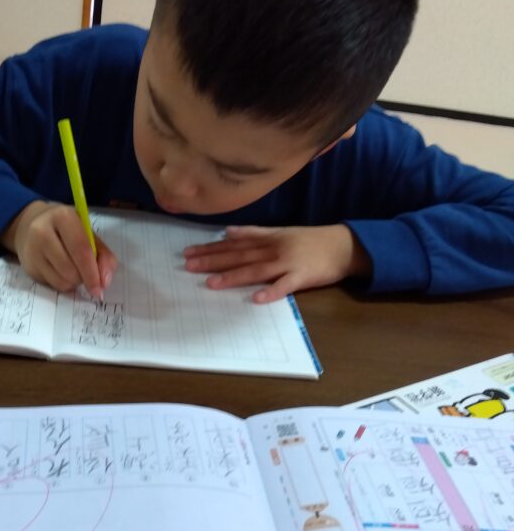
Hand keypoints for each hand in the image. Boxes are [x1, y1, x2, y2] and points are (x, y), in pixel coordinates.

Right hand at [0, 200, 116, 297]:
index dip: (92, 272)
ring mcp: (32, 251)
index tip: (100, 287)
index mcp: (63, 217)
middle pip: (70, 269)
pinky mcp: (29, 267)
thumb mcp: (87, 233)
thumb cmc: (66, 229)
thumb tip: (104, 282)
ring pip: (61, 281)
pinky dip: (63, 283)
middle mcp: (43, 232)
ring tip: (74, 270)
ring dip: (74, 282)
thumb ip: (103, 255)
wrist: (29, 225)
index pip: (80, 249)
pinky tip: (61, 272)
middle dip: (84, 278)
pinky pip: (53, 285)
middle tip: (88, 275)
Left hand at [182, 224, 371, 302]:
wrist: (343, 245)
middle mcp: (273, 248)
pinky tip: (256, 299)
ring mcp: (287, 262)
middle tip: (188, 266)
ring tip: (211, 283)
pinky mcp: (302, 277)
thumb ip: (254, 233)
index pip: (233, 244)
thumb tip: (228, 232)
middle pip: (238, 256)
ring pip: (256, 270)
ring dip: (233, 277)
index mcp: (267, 239)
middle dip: (212, 261)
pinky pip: (284, 286)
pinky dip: (270, 292)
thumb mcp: (280, 231)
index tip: (188, 253)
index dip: (210, 248)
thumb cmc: (309, 241)